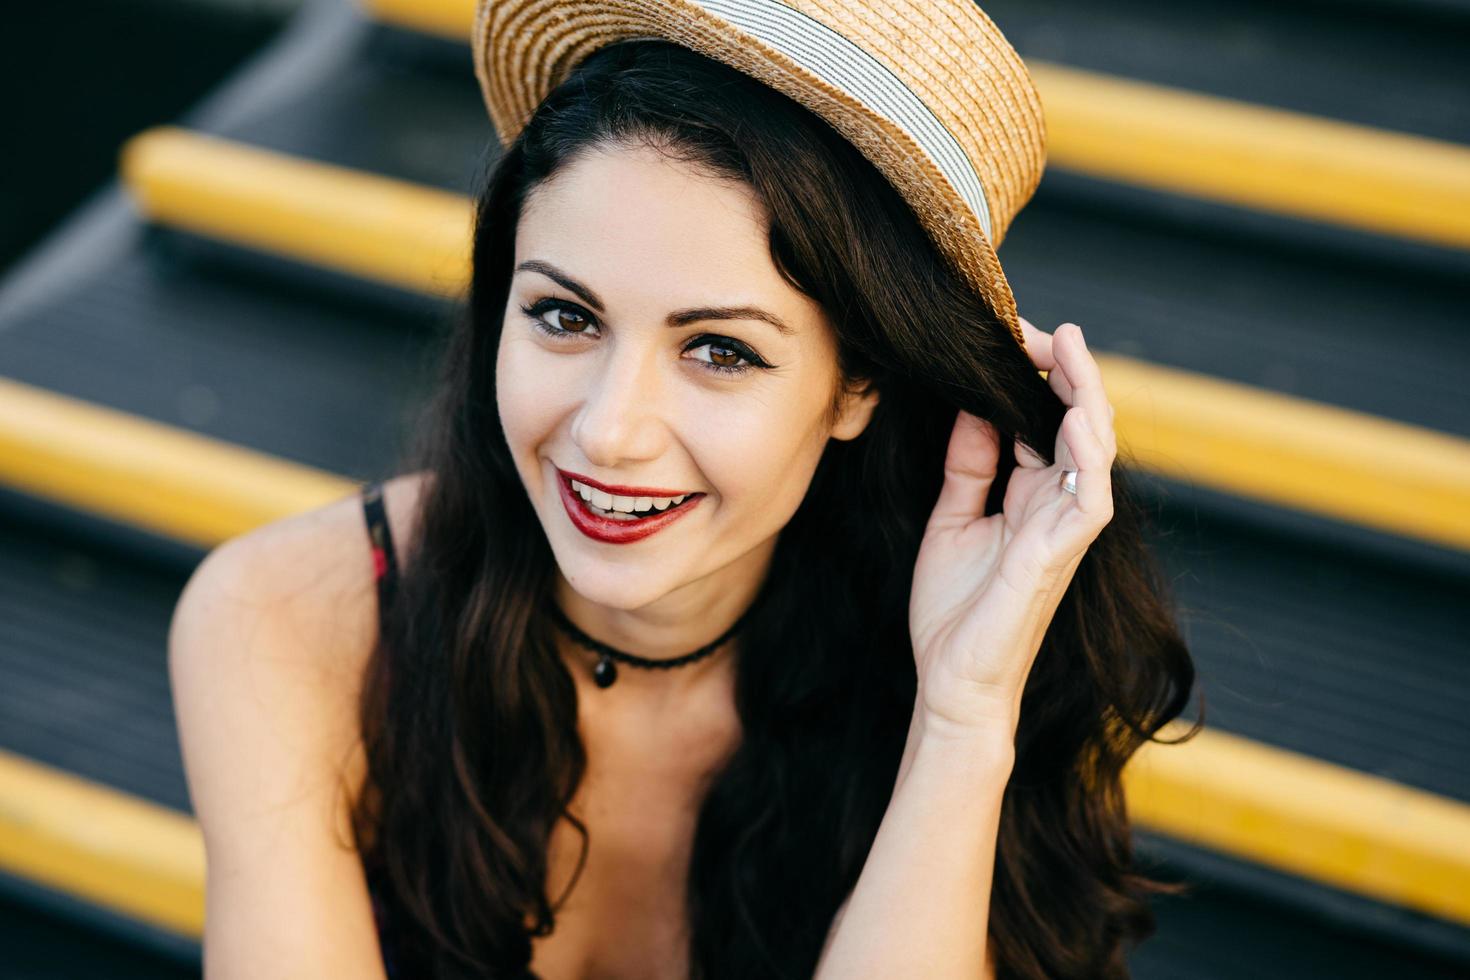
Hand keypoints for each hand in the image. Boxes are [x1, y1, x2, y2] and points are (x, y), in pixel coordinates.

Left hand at [908, 319, 1117, 739]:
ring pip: (1095, 451)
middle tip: (1044, 327)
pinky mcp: (1058, 558)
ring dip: (1084, 397)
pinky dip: (1085, 457)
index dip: (1036, 377)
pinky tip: (1072, 418)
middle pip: (1079, 424)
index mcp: (1033, 496)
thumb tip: (975, 406)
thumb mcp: (954, 518)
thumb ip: (970, 465)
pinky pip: (1089, 499)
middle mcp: (1057, 508)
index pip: (1047, 420)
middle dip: (1066, 372)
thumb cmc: (956, 610)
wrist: (952, 683)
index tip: (1011, 335)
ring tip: (1069, 349)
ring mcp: (1063, 532)